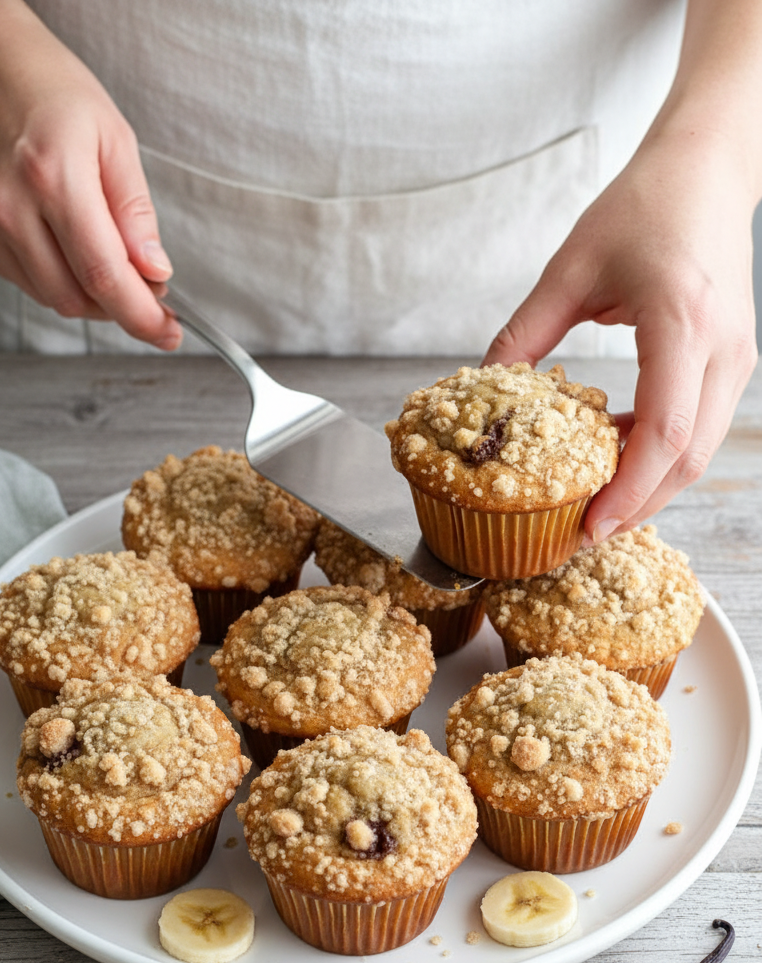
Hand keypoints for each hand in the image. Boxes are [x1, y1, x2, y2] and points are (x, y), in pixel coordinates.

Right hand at [0, 1, 180, 348]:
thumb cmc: (45, 84)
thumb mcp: (114, 137)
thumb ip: (135, 212)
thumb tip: (155, 270)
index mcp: (53, 175)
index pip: (105, 275)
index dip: (141, 315)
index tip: (167, 331)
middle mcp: (10, 204)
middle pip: (76, 298)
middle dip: (120, 309)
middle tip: (149, 295)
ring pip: (50, 297)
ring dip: (90, 297)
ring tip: (111, 266)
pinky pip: (24, 281)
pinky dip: (57, 279)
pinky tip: (69, 249)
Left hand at [484, 130, 757, 541]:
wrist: (709, 169)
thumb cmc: (646, 204)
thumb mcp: (571, 267)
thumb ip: (525, 332)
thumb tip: (485, 386)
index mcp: (682, 322)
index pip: (666, 430)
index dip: (628, 489)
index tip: (589, 525)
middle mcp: (722, 349)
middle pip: (688, 459)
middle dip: (636, 506)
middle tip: (581, 535)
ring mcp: (736, 358)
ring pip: (700, 452)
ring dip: (648, 486)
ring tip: (593, 508)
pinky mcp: (732, 362)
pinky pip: (700, 428)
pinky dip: (660, 455)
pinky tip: (615, 457)